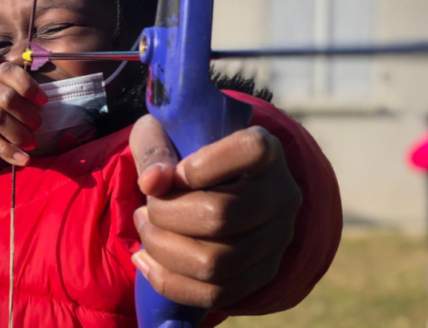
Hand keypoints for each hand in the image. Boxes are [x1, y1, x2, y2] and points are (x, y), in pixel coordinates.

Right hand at [0, 62, 46, 165]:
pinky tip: (23, 159)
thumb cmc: (3, 99)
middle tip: (38, 125)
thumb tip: (46, 100)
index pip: (11, 73)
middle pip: (7, 99)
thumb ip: (32, 88)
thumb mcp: (15, 87)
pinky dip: (9, 152)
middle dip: (28, 116)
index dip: (30, 87)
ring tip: (32, 143)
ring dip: (19, 134)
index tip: (44, 101)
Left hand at [129, 115, 301, 309]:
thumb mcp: (168, 133)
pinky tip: (147, 261)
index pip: (251, 150)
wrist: (220, 183)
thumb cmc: (190, 152)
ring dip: (164, 250)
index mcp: (267, 150)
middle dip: (167, 216)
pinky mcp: (265, 271)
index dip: (202, 165)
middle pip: (222, 215)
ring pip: (216, 262)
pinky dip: (171, 282)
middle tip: (146, 208)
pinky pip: (216, 293)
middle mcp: (282, 194)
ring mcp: (278, 238)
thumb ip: (156, 148)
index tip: (173, 173)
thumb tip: (152, 182)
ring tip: (146, 230)